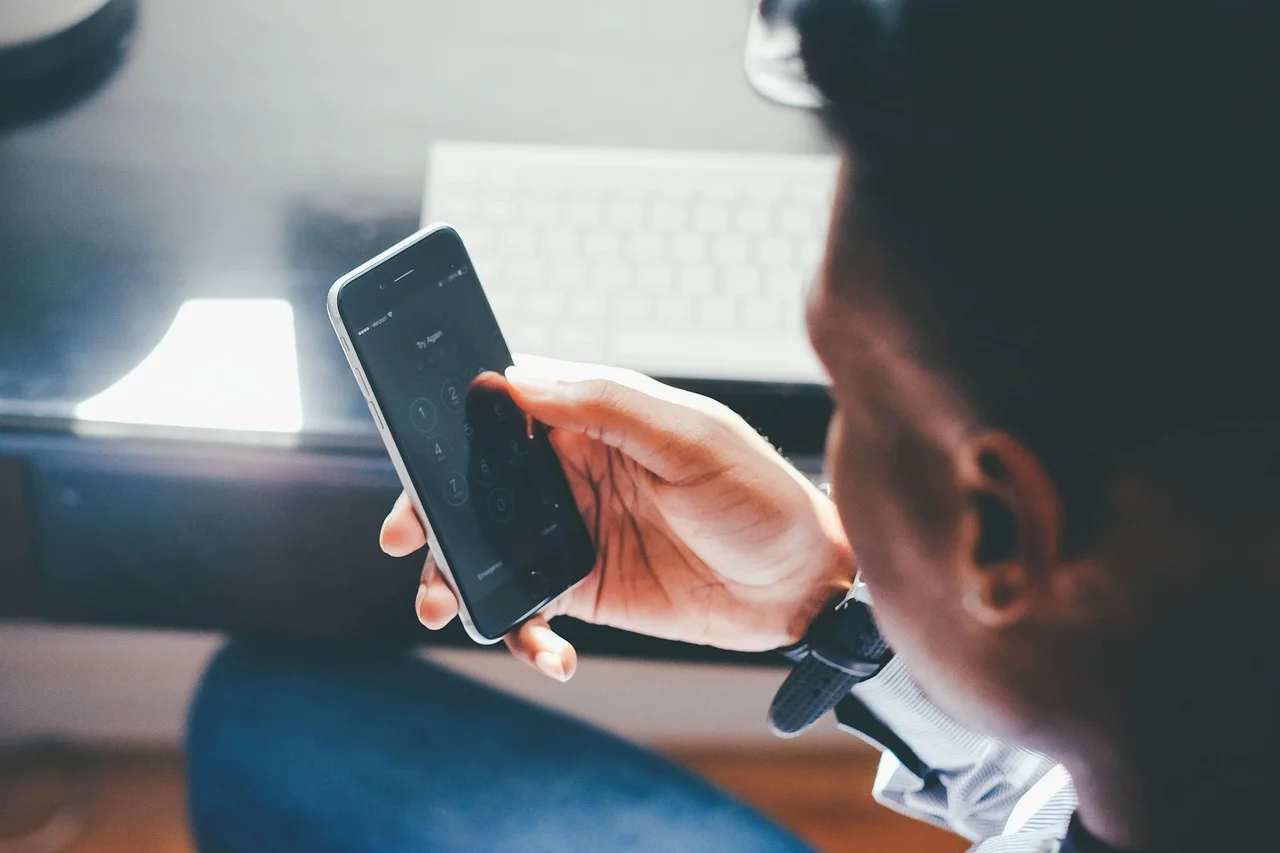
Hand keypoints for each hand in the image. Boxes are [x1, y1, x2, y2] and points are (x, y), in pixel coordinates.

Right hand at [381, 357, 854, 680]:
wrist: (805, 587)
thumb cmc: (760, 494)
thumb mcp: (691, 437)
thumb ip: (606, 405)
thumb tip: (516, 381)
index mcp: (592, 420)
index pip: (503, 409)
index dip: (451, 425)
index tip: (415, 450)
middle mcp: (571, 472)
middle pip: (476, 482)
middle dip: (430, 507)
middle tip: (404, 535)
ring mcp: (572, 532)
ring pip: (487, 547)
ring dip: (454, 576)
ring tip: (441, 605)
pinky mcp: (583, 590)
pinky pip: (528, 608)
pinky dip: (521, 632)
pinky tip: (549, 653)